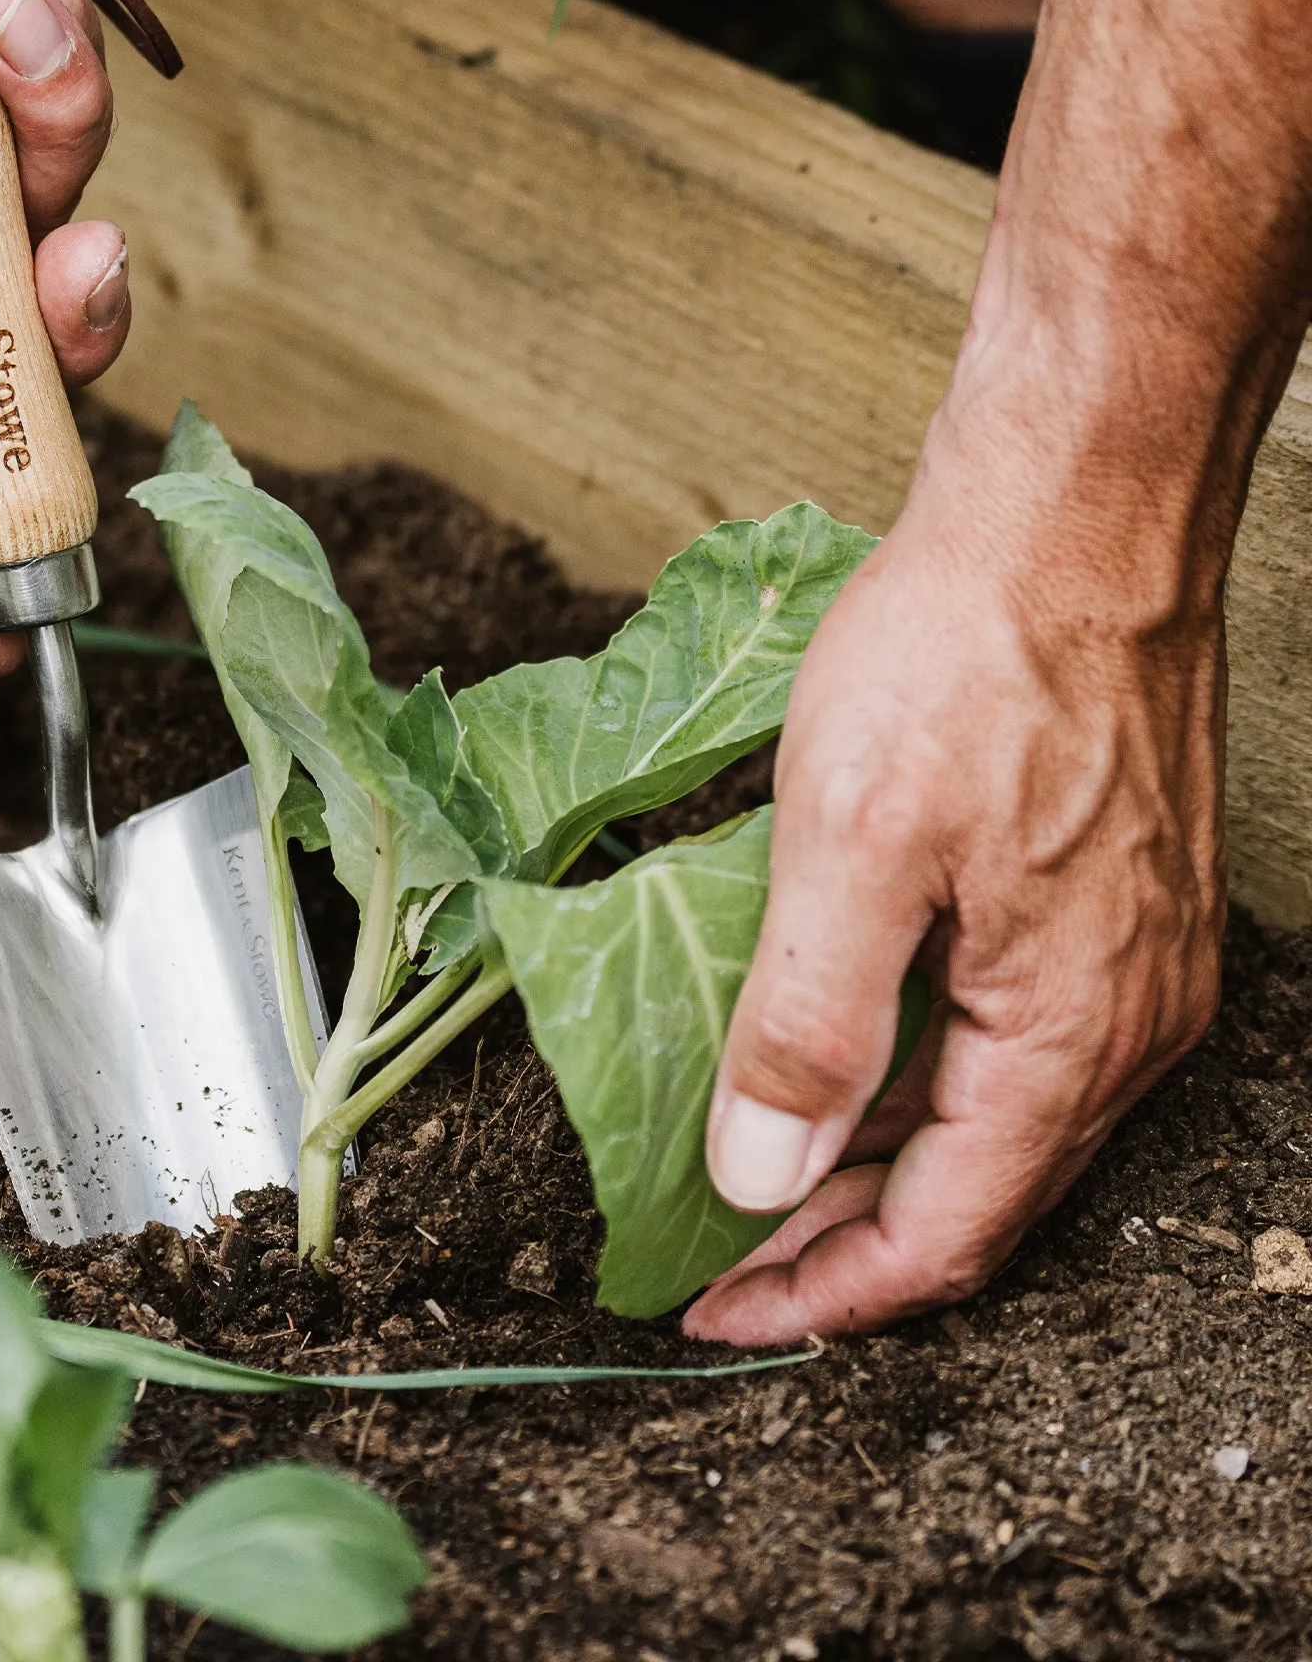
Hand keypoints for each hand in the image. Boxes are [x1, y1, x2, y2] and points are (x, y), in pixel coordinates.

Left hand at [684, 392, 1226, 1344]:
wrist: (1070, 517)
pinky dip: (906, 1070)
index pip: (943, 1239)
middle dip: (834, 1240)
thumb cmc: (972, 655)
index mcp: (1069, 1034)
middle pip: (967, 1194)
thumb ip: (808, 1026)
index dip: (819, 1297)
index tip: (711, 1318)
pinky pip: (1000, 1035)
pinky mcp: (1099, 900)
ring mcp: (1123, 958)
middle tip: (713, 1257)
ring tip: (750, 1167)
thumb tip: (763, 1181)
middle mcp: (1122, 1020)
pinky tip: (827, 1048)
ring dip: (867, 1156)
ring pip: (982, 1116)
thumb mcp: (851, 845)